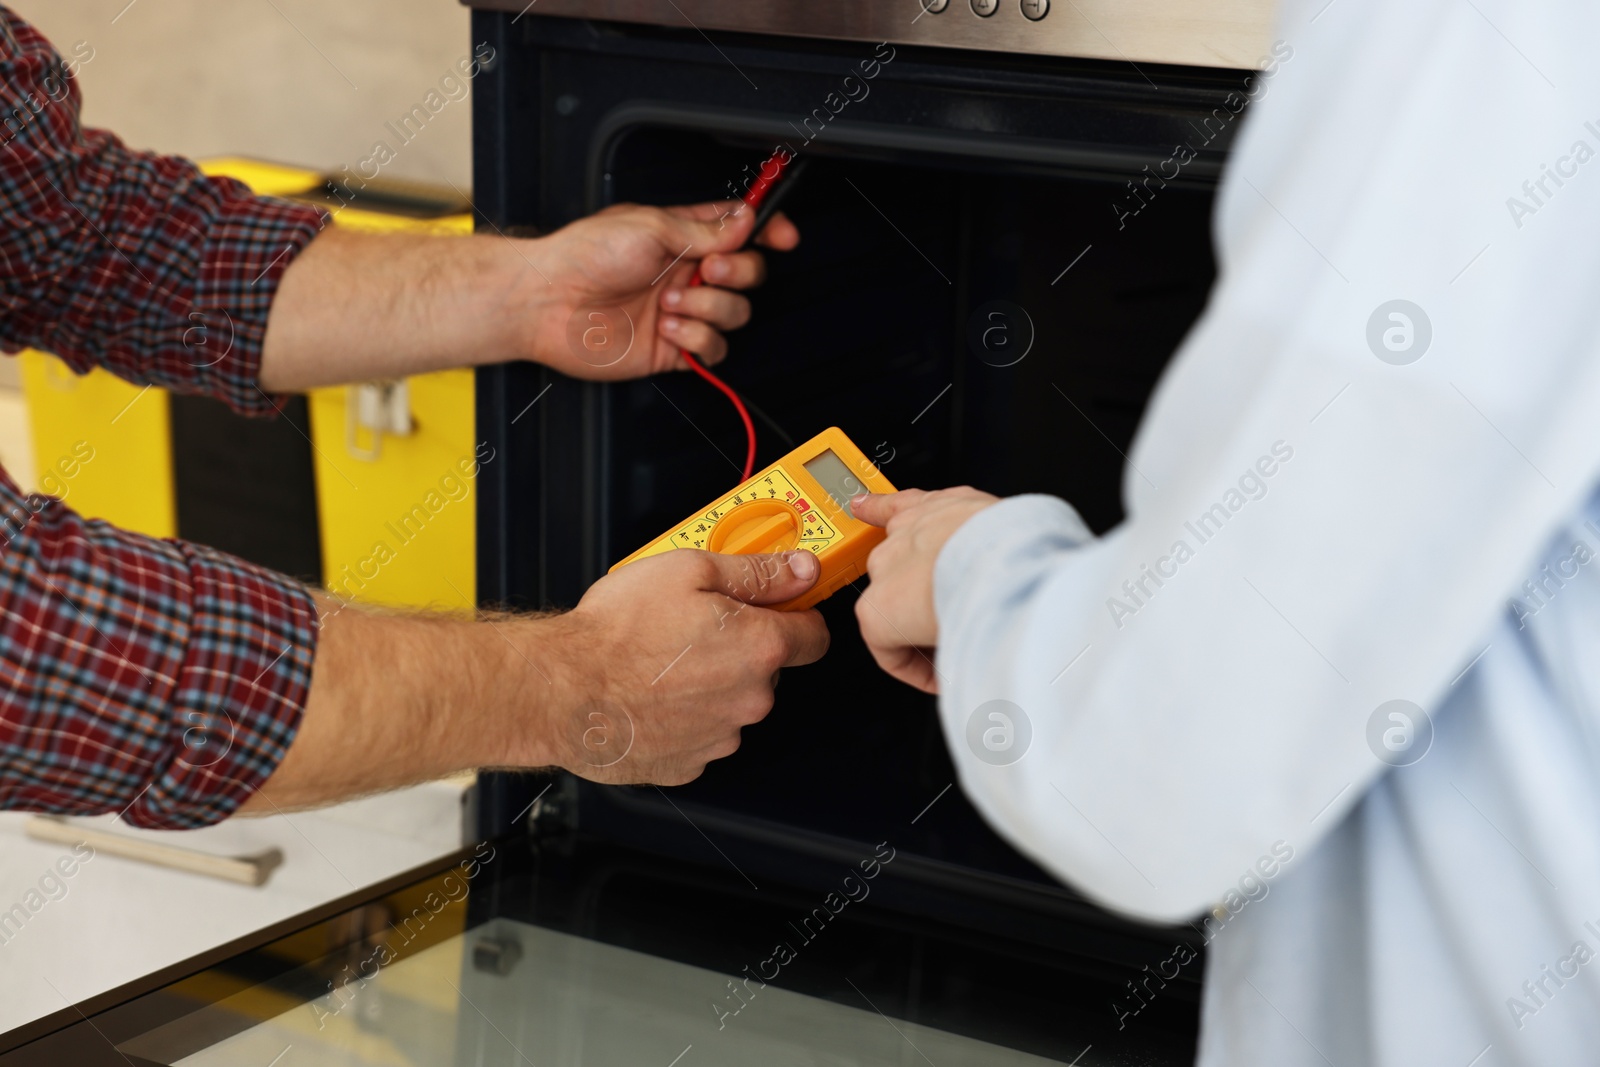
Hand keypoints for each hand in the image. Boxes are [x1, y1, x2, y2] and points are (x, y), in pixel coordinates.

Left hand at [524, 201, 799, 380]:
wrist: (549, 303)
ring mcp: (682, 310)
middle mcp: (686, 271)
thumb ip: (704, 230)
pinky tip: (669, 329)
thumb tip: (745, 220)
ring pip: (735, 314)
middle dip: (737, 273)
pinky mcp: (674, 348)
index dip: (767, 230)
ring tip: (670, 303)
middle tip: (706, 270)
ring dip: (709, 307)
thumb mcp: (649, 227)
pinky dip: (698, 340)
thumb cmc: (583, 256)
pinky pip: (714, 349)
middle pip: (748, 274)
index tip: (784, 236)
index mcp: (682, 235)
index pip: (739, 229)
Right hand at [539, 549, 829, 783]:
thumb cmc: (615, 634)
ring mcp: (720, 737)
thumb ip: (755, 571)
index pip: (814, 636)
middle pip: (767, 670)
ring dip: (710, 685)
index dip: (797, 616)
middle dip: (739, 649)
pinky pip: (699, 735)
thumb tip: (798, 570)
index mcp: (759, 647)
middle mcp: (749, 698)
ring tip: (662, 664)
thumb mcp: (688, 570)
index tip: (780, 609)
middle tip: (693, 628)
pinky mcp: (688, 763)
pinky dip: (682, 718)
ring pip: (732, 704)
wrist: (561, 692)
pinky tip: (651, 696)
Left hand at [853, 488, 1000, 693]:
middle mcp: (908, 532)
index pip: (902, 504)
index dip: (879, 509)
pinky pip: (890, 649)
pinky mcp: (878, 612)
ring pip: (896, 609)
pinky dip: (917, 669)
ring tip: (958, 654)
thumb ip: (998, 542)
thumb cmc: (1023, 546)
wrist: (1007, 562)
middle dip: (918, 597)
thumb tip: (1011, 570)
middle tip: (954, 623)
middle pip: (897, 566)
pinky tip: (942, 678)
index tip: (862, 507)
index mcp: (942, 507)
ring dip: (921, 633)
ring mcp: (888, 569)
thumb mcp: (1013, 528)